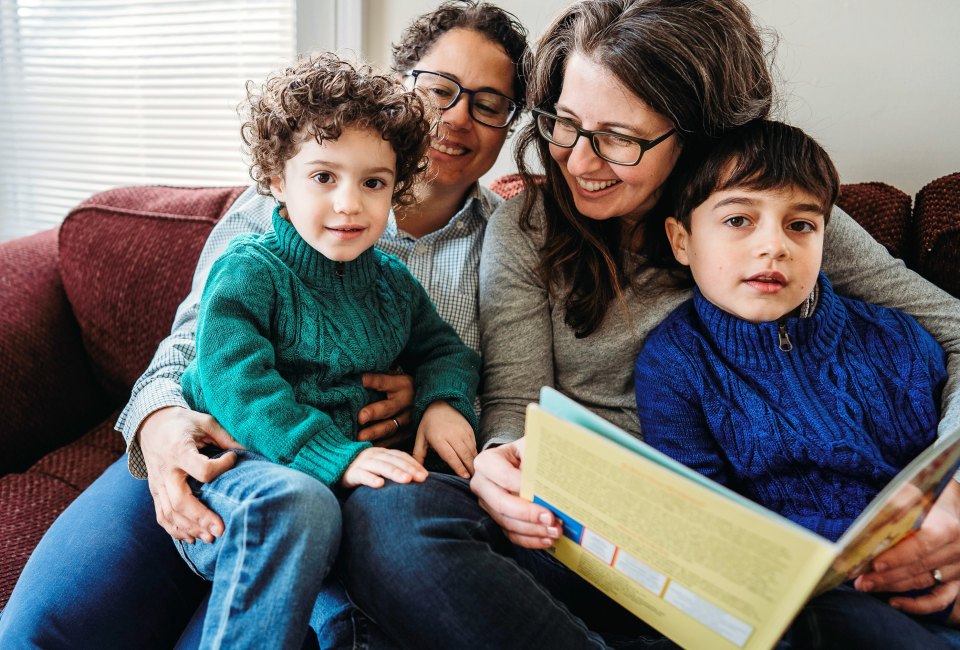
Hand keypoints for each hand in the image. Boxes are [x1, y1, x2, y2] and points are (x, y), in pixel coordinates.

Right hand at [139, 406, 242, 542]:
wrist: (151, 425)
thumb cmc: (184, 423)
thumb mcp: (205, 421)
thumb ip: (226, 437)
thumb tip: (248, 452)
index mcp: (179, 450)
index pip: (201, 469)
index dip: (221, 467)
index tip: (233, 459)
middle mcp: (165, 470)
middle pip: (179, 500)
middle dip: (201, 518)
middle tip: (221, 530)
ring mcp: (157, 484)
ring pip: (169, 512)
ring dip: (190, 528)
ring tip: (211, 538)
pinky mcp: (155, 492)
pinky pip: (161, 515)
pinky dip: (175, 530)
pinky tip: (191, 538)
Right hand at [340, 447, 427, 488]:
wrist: (333, 466)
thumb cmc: (361, 469)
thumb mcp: (378, 465)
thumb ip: (392, 467)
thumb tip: (415, 477)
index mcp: (382, 453)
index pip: (401, 457)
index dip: (414, 464)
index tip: (426, 475)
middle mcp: (373, 455)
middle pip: (394, 461)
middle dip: (409, 469)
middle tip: (422, 478)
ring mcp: (362, 463)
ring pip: (380, 466)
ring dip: (394, 473)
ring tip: (407, 480)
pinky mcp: (351, 473)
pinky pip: (362, 475)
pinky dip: (371, 479)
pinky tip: (380, 485)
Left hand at [356, 372, 413, 443]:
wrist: (426, 402)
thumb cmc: (402, 388)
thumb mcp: (395, 378)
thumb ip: (378, 378)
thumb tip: (359, 377)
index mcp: (402, 385)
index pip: (386, 382)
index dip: (375, 381)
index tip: (362, 380)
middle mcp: (406, 403)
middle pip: (388, 408)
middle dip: (374, 413)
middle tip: (360, 418)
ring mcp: (408, 420)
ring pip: (390, 428)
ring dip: (375, 433)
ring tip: (360, 438)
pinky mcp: (407, 434)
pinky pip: (392, 441)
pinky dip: (380, 445)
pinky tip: (367, 448)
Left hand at [412, 401, 476, 478]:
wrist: (441, 404)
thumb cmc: (429, 424)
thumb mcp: (420, 437)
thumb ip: (418, 454)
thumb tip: (415, 470)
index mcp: (439, 438)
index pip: (450, 456)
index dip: (458, 467)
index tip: (464, 476)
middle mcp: (453, 435)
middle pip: (464, 455)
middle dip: (470, 468)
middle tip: (473, 480)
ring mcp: (463, 432)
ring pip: (471, 450)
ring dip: (474, 462)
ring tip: (476, 474)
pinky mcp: (470, 429)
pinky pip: (474, 444)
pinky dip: (475, 454)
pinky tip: (475, 463)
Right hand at [469, 438, 561, 548]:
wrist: (520, 462)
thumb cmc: (528, 453)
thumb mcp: (531, 447)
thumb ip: (537, 458)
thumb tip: (553, 479)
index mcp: (487, 462)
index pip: (503, 476)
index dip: (522, 486)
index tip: (543, 495)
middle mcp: (481, 484)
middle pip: (501, 503)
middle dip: (528, 513)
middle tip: (551, 518)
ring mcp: (486, 504)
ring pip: (506, 522)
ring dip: (533, 529)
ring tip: (555, 530)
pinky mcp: (495, 520)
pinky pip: (510, 534)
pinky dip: (530, 539)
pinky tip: (547, 539)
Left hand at [855, 481, 959, 615]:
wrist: (957, 508)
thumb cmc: (933, 499)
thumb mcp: (919, 493)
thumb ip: (901, 501)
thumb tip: (878, 514)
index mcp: (949, 527)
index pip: (922, 545)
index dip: (898, 556)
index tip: (875, 564)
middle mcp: (958, 550)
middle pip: (918, 567)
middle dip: (885, 575)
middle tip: (858, 579)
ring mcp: (959, 568)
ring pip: (922, 582)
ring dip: (891, 586)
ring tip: (865, 586)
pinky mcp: (957, 581)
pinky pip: (939, 600)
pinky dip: (918, 606)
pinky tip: (894, 602)